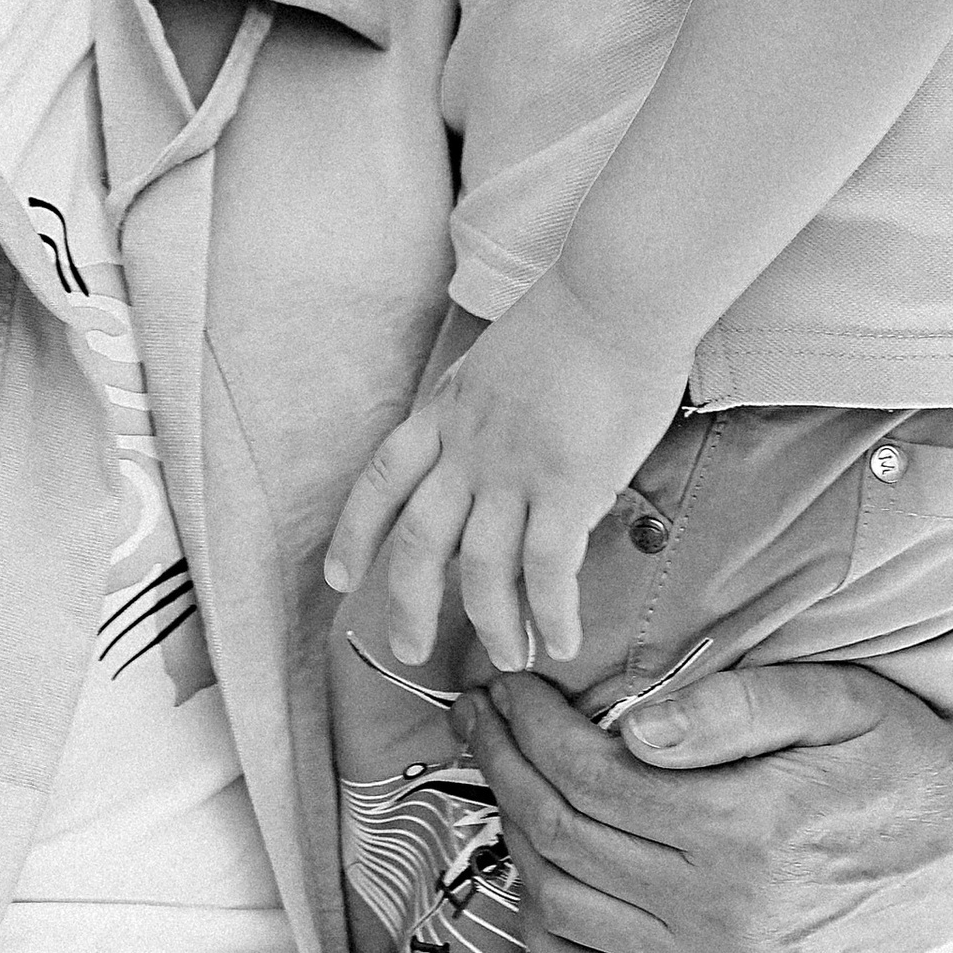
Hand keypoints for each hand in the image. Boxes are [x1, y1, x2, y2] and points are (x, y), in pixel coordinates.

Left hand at [325, 279, 684, 671]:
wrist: (613, 295)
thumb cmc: (572, 321)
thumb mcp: (499, 363)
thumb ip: (486, 414)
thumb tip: (493, 460)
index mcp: (448, 411)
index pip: (383, 477)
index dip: (357, 531)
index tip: (339, 577)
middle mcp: (468, 447)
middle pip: (420, 540)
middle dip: (408, 603)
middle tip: (408, 652)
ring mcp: (513, 468)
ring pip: (482, 569)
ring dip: (492, 624)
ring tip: (508, 658)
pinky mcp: (566, 486)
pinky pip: (547, 571)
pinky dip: (550, 614)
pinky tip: (561, 642)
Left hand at [457, 641, 952, 952]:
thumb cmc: (896, 754)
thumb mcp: (832, 700)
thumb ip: (734, 706)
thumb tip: (638, 721)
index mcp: (747, 830)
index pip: (590, 776)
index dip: (530, 723)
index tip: (505, 680)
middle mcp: (724, 912)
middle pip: (563, 837)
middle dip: (503, 765)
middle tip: (480, 712)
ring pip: (564, 908)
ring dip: (513, 835)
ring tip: (500, 770)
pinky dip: (546, 925)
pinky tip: (535, 862)